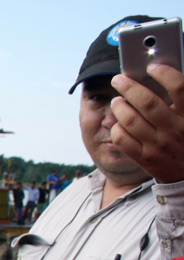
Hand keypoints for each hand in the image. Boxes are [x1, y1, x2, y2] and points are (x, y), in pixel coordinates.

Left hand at [110, 64, 183, 183]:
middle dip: (129, 87)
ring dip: (119, 106)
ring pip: (130, 120)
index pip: (180, 88)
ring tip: (117, 101)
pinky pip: (122, 139)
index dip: (165, 73)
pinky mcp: (145, 159)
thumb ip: (181, 100)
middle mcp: (175, 130)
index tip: (152, 67)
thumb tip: (161, 76)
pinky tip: (118, 123)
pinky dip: (117, 128)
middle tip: (119, 80)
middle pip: (147, 102)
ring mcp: (158, 146)